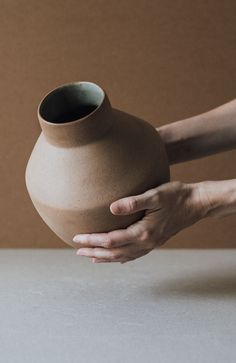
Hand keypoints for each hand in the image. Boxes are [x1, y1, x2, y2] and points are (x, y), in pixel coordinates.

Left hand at [73, 181, 208, 262]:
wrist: (197, 204)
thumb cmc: (176, 196)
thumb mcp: (155, 195)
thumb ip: (133, 202)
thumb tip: (111, 208)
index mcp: (143, 233)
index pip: (111, 240)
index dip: (92, 240)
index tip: (76, 238)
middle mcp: (146, 243)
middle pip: (114, 253)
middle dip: (95, 252)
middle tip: (78, 251)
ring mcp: (151, 245)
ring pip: (123, 256)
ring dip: (106, 257)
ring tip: (91, 257)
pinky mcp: (155, 242)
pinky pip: (134, 255)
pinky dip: (121, 258)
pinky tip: (116, 258)